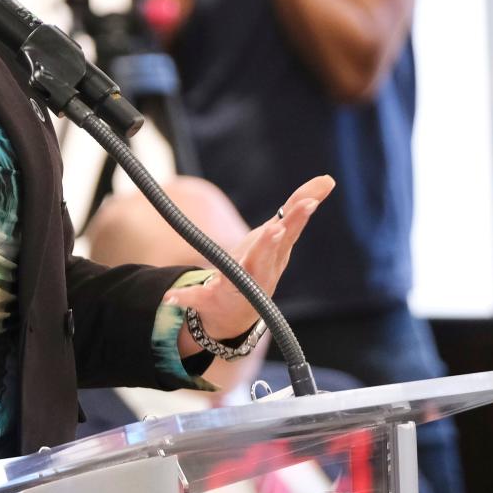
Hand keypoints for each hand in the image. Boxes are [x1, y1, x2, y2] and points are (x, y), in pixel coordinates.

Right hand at [164, 175, 334, 346]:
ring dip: (305, 206)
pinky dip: (307, 198)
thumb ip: (188, 298)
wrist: (239, 310)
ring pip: (293, 227)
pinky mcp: (281, 242)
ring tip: (323, 186)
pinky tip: (324, 182)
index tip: (275, 231)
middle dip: (293, 223)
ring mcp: (277, 254)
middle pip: (282, 242)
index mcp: (248, 279)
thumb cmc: (219, 301)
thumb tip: (167, 299)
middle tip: (308, 205)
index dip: (266, 247)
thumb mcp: (202, 303)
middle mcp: (268, 265)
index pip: (258, 261)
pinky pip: (293, 217)